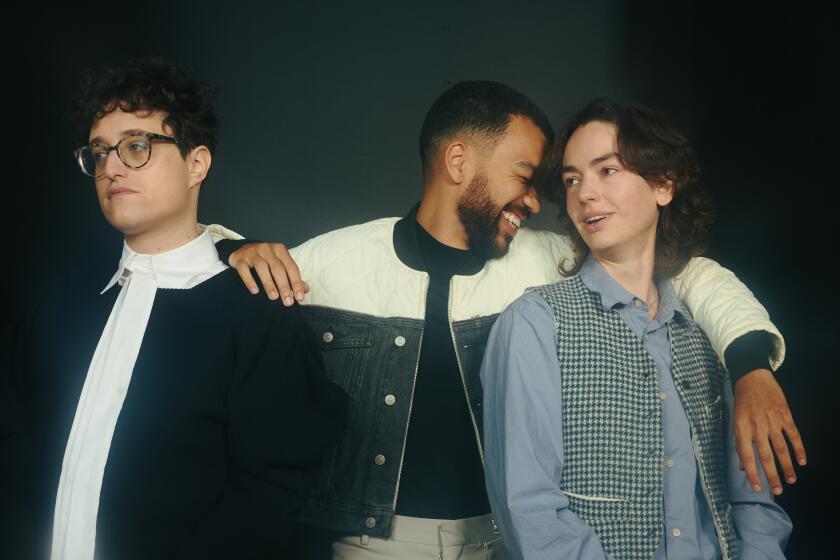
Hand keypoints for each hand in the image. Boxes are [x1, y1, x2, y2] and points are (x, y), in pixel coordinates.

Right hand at [229, 242, 308, 305]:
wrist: (241, 250)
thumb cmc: (265, 260)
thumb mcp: (279, 264)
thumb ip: (292, 276)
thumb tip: (305, 289)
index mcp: (280, 250)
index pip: (291, 267)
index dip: (296, 282)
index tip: (299, 297)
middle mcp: (267, 249)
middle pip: (278, 268)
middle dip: (284, 286)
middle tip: (288, 301)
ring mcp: (253, 252)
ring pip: (262, 267)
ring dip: (269, 283)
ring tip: (273, 297)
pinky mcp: (240, 258)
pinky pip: (244, 269)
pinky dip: (250, 280)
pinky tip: (255, 291)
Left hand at [733, 369, 805, 494]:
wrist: (753, 378)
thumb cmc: (742, 402)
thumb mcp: (735, 421)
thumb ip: (739, 443)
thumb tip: (742, 466)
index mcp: (742, 428)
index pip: (746, 455)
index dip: (751, 473)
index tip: (756, 488)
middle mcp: (757, 426)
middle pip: (766, 456)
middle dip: (771, 475)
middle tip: (777, 491)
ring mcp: (773, 421)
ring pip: (782, 448)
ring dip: (787, 466)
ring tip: (790, 480)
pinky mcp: (785, 416)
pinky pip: (793, 435)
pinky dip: (799, 449)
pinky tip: (802, 462)